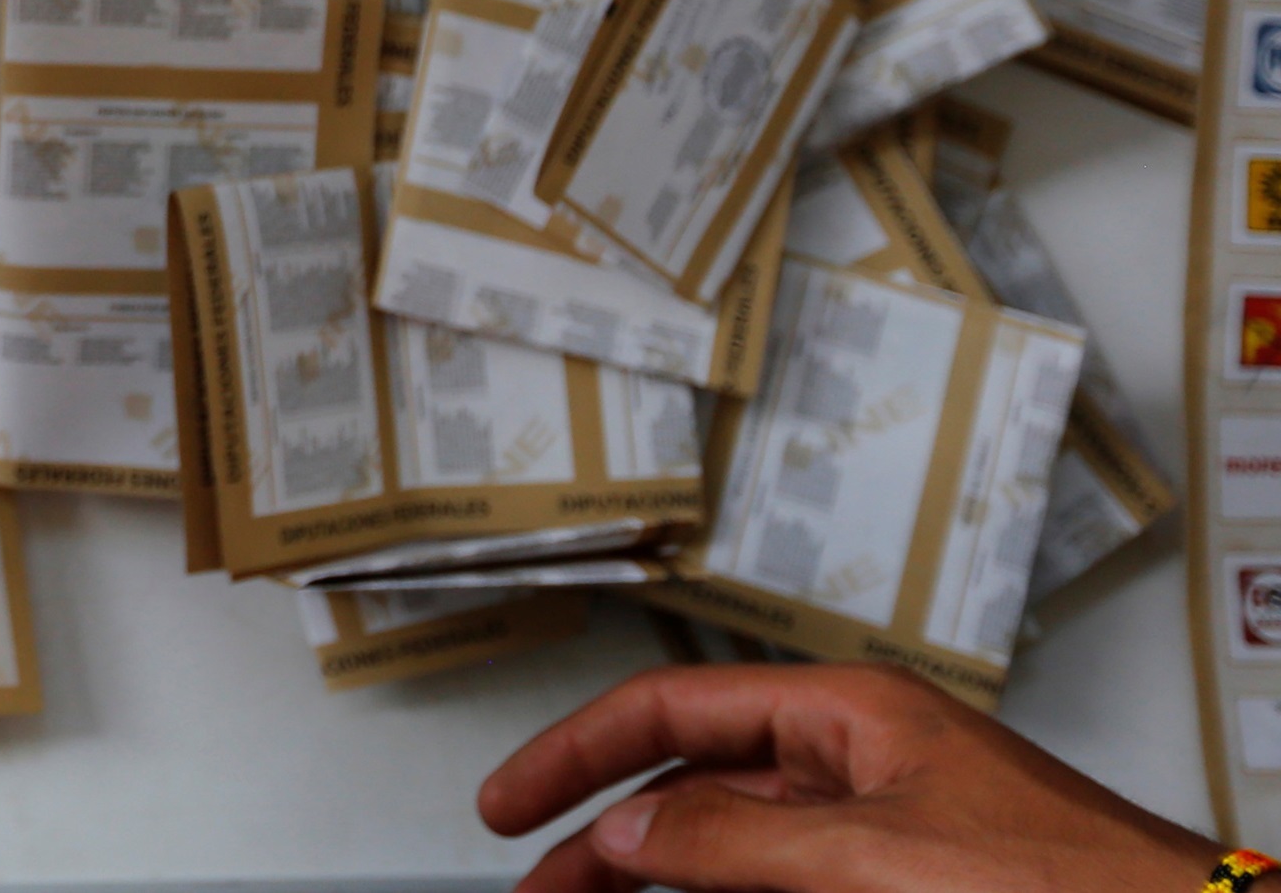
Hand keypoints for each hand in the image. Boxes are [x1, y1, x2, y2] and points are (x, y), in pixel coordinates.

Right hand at [479, 664, 1214, 892]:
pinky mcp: (913, 886)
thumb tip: (627, 838)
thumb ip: (737, 845)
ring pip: (738, 846)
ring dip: (662, 878)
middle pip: (695, 786)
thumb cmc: (1075, 886)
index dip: (577, 754)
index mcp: (851, 716)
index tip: (508, 806)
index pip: (674, 710)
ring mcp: (891, 829)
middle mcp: (864, 762)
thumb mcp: (877, 857)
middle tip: (537, 890)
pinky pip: (791, 885)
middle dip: (608, 838)